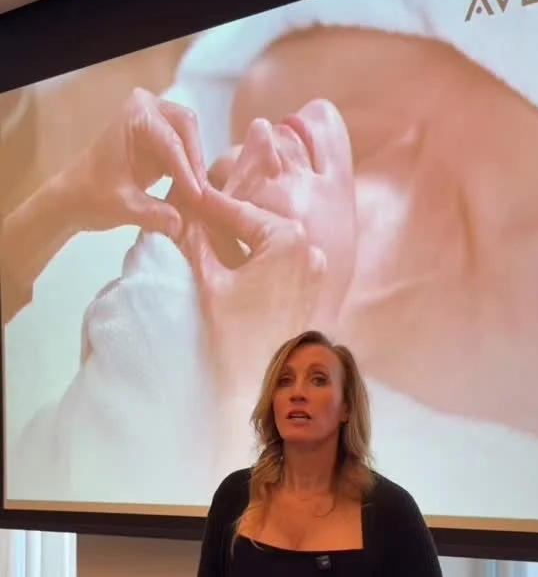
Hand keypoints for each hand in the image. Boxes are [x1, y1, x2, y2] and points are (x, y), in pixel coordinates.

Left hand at [65, 87, 207, 239]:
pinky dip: (191, 173)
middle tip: (201, 196)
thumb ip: (152, 214)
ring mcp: (157, 122)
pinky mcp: (162, 141)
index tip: (198, 199)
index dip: (187, 172)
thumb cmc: (91, 196)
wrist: (75, 198)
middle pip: (188, 128)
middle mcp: (148, 109)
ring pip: (191, 140)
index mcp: (135, 115)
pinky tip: (191, 197)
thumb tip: (181, 223)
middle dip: (195, 162)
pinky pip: (187, 152)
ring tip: (198, 200)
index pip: (170, 142)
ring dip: (196, 168)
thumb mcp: (122, 207)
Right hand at [181, 187, 326, 380]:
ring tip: (207, 232)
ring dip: (240, 238)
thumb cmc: (239, 337)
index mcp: (288, 238)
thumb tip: (182, 217)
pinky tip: (231, 258)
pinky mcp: (313, 288)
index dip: (207, 202)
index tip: (184, 191)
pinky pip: (281, 262)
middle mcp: (310, 248)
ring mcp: (316, 269)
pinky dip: (257, 258)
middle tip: (192, 209)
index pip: (238, 211)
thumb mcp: (211, 283)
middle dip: (224, 218)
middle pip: (256, 224)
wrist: (267, 385)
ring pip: (269, 243)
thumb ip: (197, 242)